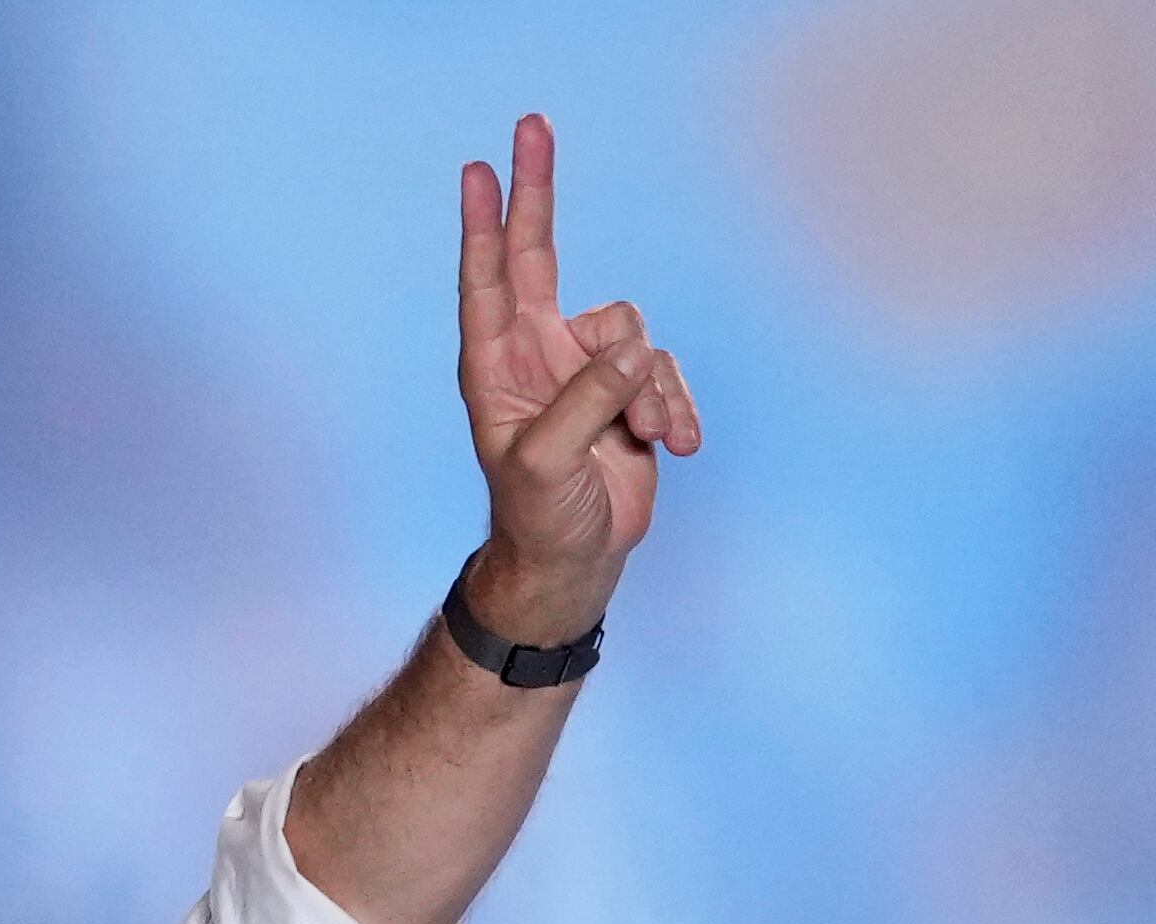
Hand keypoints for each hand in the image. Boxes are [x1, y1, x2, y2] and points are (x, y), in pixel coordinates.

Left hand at [453, 114, 703, 644]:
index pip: (490, 280)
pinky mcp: (628, 392)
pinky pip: (663, 372)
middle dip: (539, 194)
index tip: (480, 168)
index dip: (487, 223)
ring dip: (650, 387)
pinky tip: (673, 446)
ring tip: (644, 437)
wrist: (575, 564)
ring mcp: (585, 370)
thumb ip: (588, 400)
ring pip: (634, 332)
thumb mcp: (551, 464)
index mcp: (498, 368)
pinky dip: (675, 407)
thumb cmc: (540, 518)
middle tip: (532, 126)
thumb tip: (632, 349)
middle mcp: (538, 355)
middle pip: (541, 254)